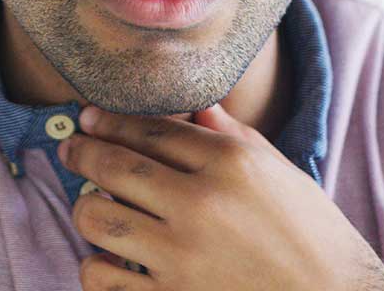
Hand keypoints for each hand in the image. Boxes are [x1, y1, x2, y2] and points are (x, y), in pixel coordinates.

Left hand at [58, 102, 383, 289]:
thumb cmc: (312, 235)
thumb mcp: (280, 173)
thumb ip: (233, 136)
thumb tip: (196, 109)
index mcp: (230, 165)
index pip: (152, 130)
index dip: (111, 119)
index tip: (88, 116)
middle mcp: (200, 205)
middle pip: (116, 165)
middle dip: (82, 151)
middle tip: (71, 147)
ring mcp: (182, 259)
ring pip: (99, 219)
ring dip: (86, 207)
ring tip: (90, 203)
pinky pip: (103, 280)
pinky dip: (94, 265)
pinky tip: (105, 258)